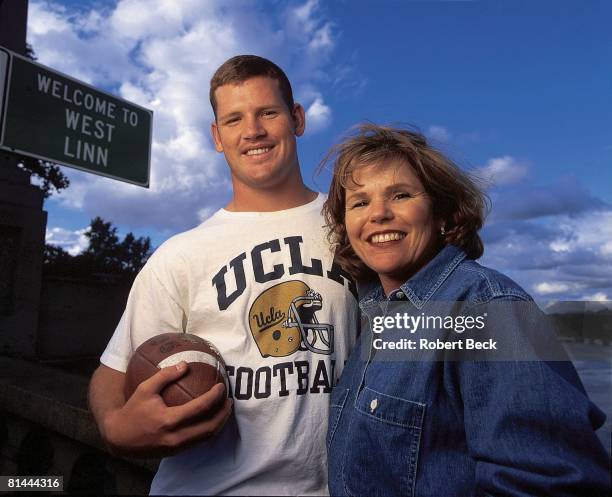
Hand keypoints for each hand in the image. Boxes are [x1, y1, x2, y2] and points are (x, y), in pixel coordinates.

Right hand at [102, 362, 231, 457]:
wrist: (118, 438)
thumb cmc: (132, 410)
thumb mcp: (145, 389)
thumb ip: (166, 375)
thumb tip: (185, 364)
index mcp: (169, 420)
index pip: (200, 408)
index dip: (214, 397)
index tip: (221, 387)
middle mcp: (175, 437)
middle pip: (209, 427)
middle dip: (223, 413)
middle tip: (229, 400)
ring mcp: (176, 447)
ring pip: (206, 437)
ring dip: (219, 423)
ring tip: (225, 409)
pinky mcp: (176, 452)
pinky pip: (198, 441)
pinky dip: (208, 430)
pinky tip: (212, 419)